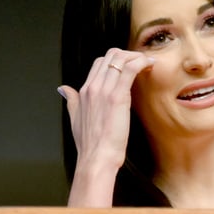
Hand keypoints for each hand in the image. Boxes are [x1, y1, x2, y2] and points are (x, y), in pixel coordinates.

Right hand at [58, 50, 155, 205]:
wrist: (97, 157)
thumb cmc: (90, 144)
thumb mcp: (75, 118)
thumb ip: (71, 101)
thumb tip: (63, 89)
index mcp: (84, 91)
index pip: (100, 63)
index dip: (116, 61)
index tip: (129, 67)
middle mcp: (93, 87)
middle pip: (111, 56)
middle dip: (128, 55)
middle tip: (142, 64)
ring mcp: (104, 90)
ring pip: (120, 58)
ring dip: (137, 57)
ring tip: (148, 64)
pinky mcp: (117, 96)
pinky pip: (130, 68)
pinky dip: (141, 62)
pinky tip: (150, 65)